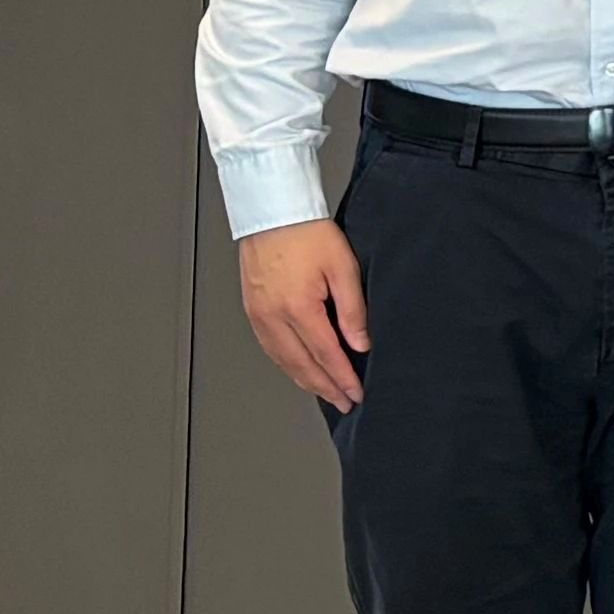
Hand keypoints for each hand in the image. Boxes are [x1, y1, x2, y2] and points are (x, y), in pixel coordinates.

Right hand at [237, 217, 371, 411]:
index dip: (342, 378)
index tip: (356, 393)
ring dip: (305, 380)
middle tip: (344, 402)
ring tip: (326, 392)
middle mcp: (272, 316)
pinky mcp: (252, 309)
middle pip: (301, 365)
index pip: (325, 354)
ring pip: (283, 360)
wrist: (274, 212)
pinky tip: (299, 369)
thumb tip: (361, 343)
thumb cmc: (308, 232)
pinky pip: (270, 347)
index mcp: (297, 307)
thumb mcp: (343, 267)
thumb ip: (353, 309)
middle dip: (325, 387)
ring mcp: (258, 314)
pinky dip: (287, 364)